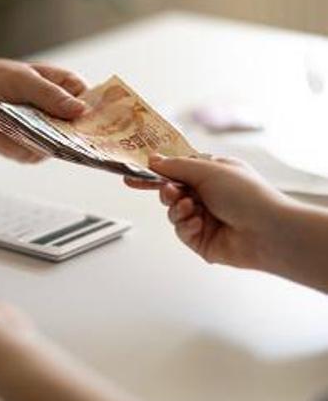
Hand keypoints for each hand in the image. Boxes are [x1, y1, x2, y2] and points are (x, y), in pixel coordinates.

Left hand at [0, 59, 87, 162]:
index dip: (99, 119)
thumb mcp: (24, 79)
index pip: (95, 107)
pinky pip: (26, 154)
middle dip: (62, 138)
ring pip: (50, 149)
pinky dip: (8, 143)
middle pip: (77, 136)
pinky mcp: (29, 149)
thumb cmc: (0, 77)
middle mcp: (63, 116)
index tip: (93, 127)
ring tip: (6, 122)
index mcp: (70, 90)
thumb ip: (51, 95)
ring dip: (26, 139)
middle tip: (40, 129)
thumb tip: (80, 110)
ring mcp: (48, 135)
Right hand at [124, 155, 292, 271]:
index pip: (177, 170)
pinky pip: (180, 230)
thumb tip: (153, 160)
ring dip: (177, 209)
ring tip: (190, 209)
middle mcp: (208, 195)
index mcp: (213, 174)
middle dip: (166, 191)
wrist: (267, 231)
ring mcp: (205, 217)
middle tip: (170, 191)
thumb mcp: (208, 170)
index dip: (156, 172)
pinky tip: (199, 224)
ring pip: (172, 212)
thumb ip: (175, 166)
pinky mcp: (201, 239)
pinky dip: (186, 226)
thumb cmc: (247, 195)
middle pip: (170, 191)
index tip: (133, 174)